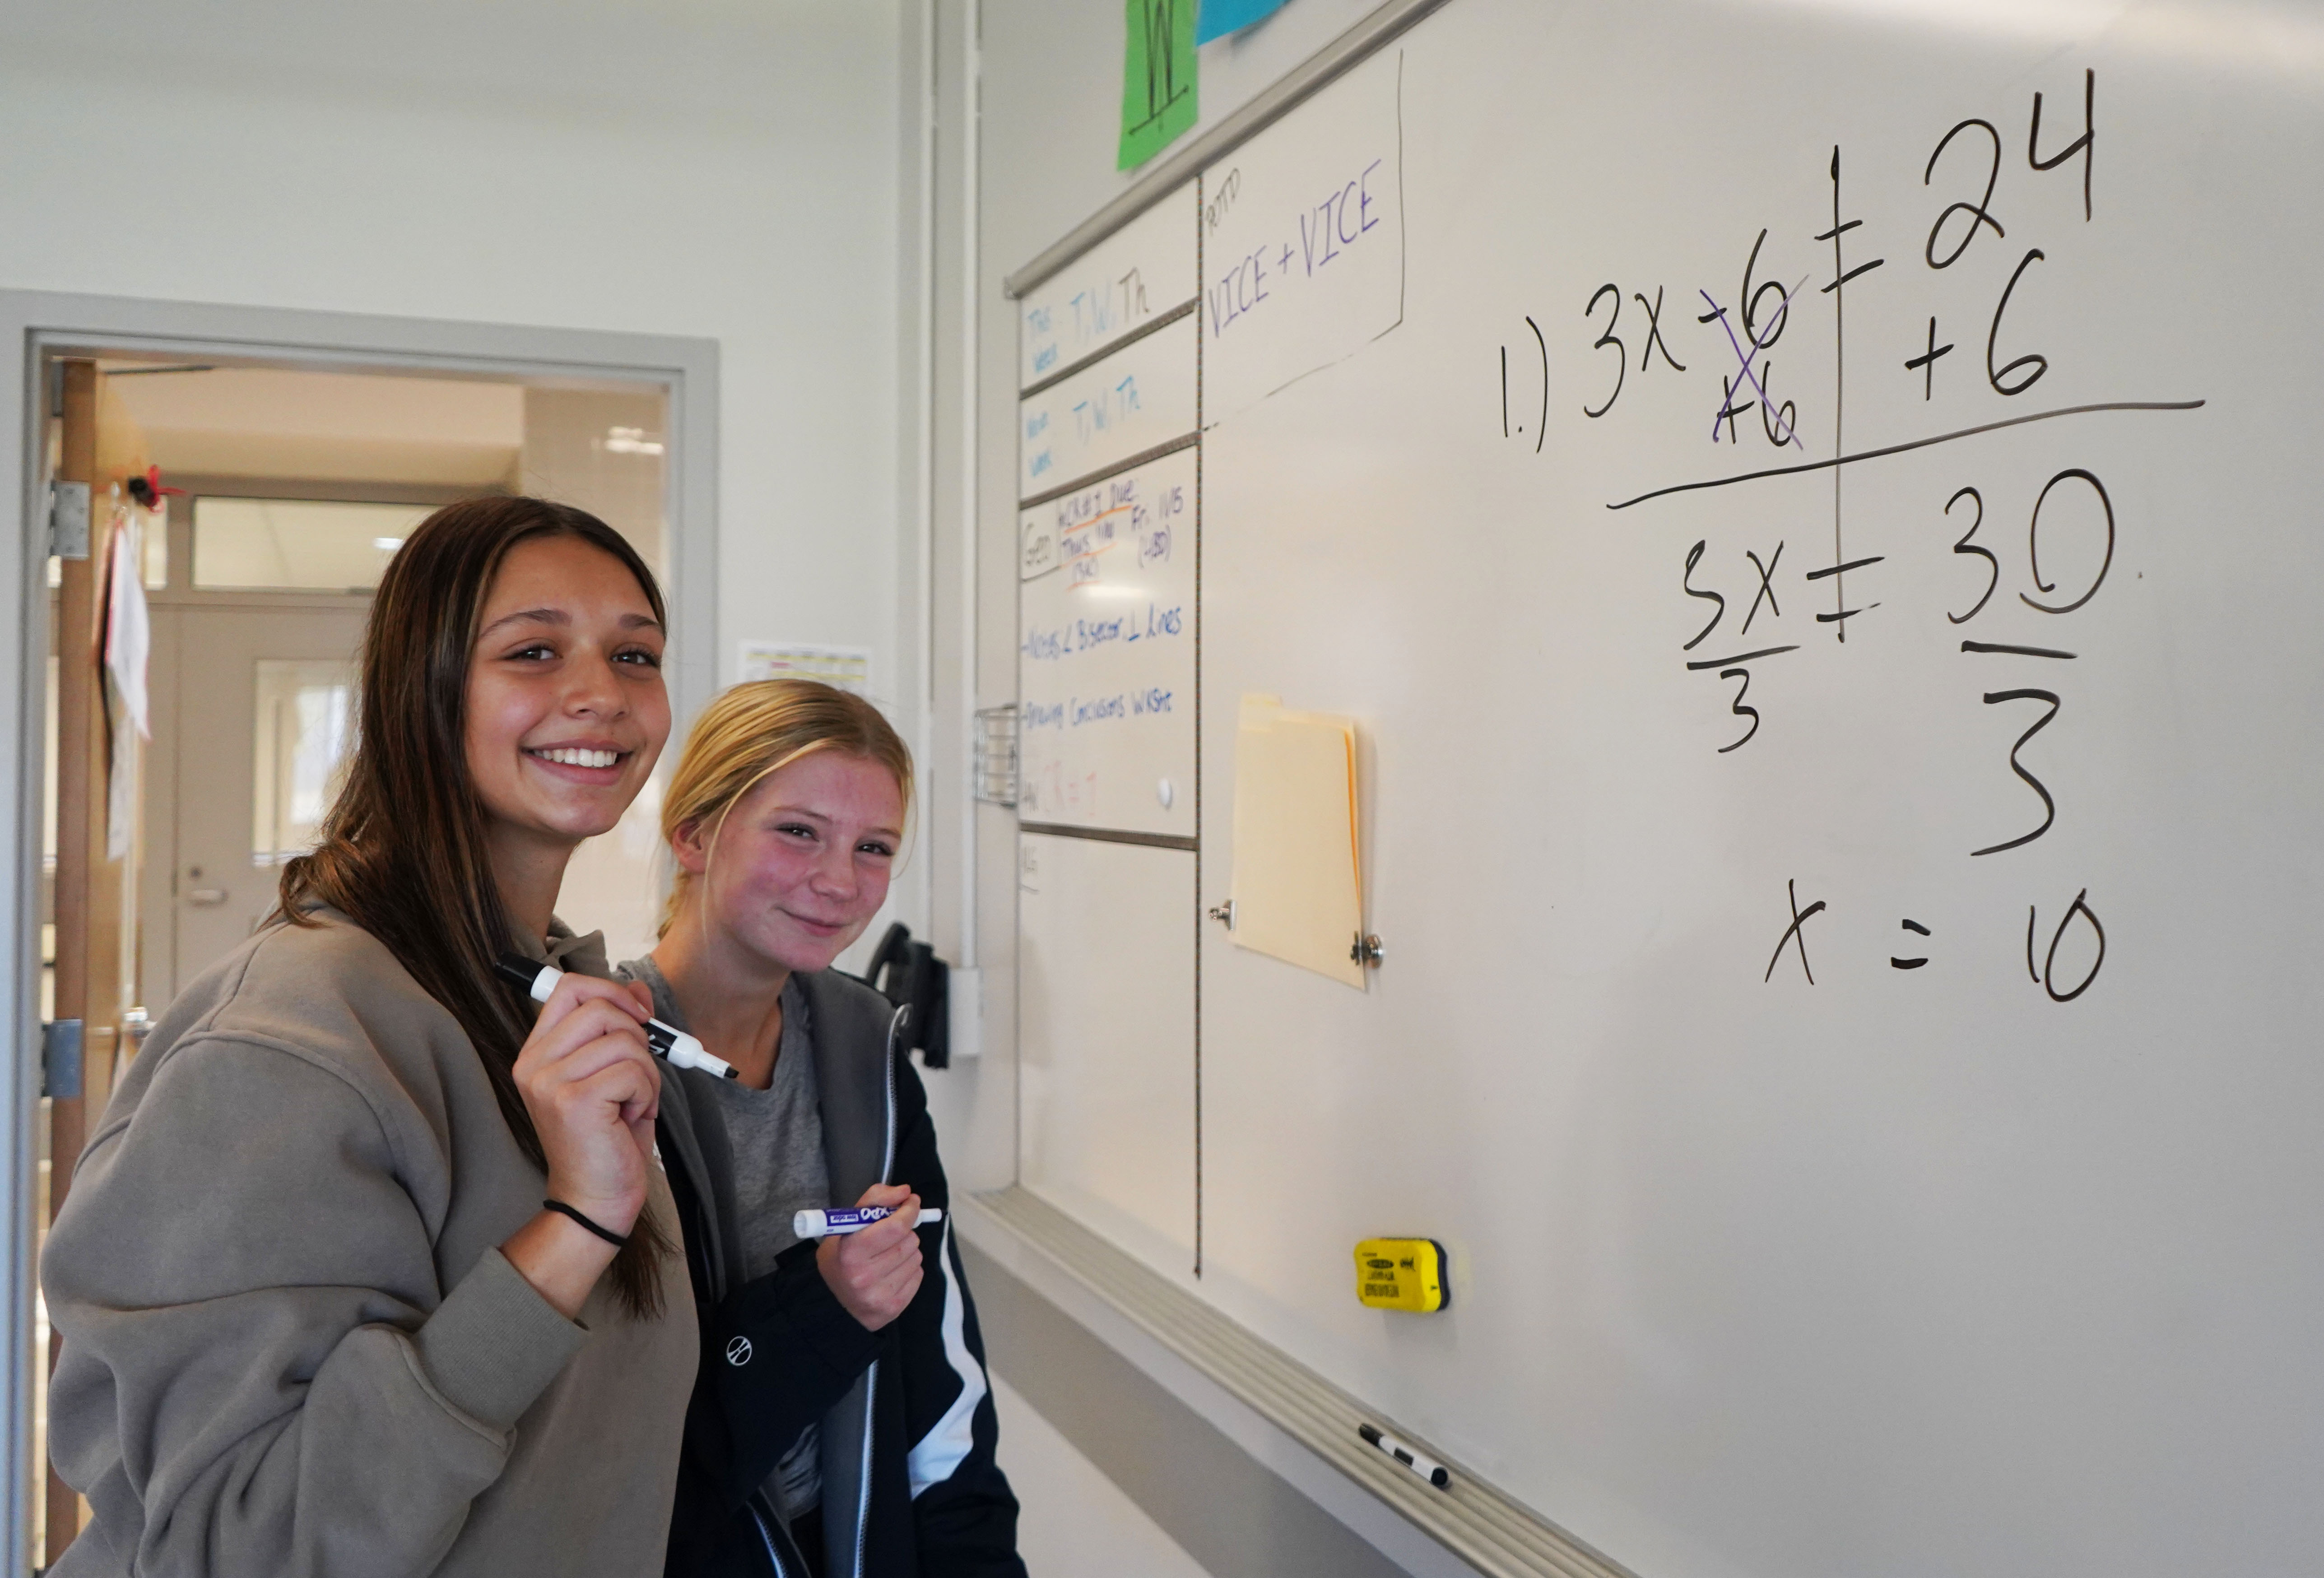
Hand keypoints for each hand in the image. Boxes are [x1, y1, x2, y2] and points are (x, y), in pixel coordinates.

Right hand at [513, 973, 660, 1236]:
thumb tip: (638, 990)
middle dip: (637, 1036)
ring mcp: (549, 1082)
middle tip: (637, 1074)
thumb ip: (621, 1028)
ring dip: (645, 1072)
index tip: (639, 1015)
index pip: (569, 989)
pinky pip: (633, 1071)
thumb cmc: (608, 1137)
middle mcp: (534, 1065)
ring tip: (631, 1102)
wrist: (596, 1198)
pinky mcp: (573, 1101)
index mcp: (538, 1053)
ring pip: (623, 1040)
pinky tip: (629, 1117)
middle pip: (600, 1008)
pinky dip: (647, 1093)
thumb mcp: (615, 1072)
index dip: (611, 991)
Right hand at [816, 1182, 924, 1330]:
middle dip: (905, 1232)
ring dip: (908, 1250)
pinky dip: (910, 1268)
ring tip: (888, 1255)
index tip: (911, 1202)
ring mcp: (879, 1296)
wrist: (833, 1299)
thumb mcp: (847, 1223)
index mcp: (850, 1252)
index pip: (895, 1227)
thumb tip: (905, 1192)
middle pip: (909, 1241)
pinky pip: (918, 1275)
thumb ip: (874, 1199)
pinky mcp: (893, 1308)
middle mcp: (864, 1276)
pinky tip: (892, 1271)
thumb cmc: (842, 1255)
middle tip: (891, 1235)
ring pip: (917, 1257)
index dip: (909, 1210)